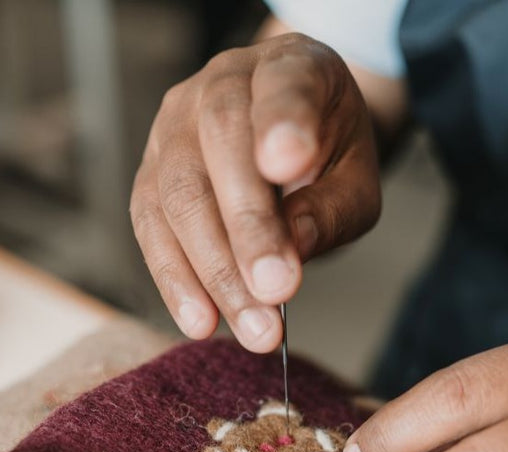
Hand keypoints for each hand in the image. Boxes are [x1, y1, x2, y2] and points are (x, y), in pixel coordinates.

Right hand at [131, 33, 380, 350]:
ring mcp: (174, 127)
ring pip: (177, 193)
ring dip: (213, 271)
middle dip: (247, 229)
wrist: (288, 138)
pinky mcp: (151, 173)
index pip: (283, 84)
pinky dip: (175, 280)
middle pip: (218, 145)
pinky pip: (150, 228)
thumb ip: (331, 208)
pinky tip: (202, 321)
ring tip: (252, 328)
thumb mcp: (356, 180)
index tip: (286, 165)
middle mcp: (220, 85)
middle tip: (276, 293)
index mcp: (289, 67)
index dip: (281, 122)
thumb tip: (291, 247)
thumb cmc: (327, 157)